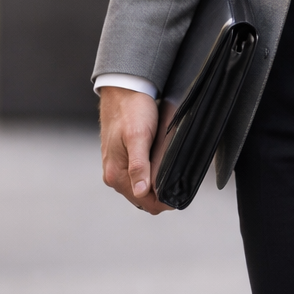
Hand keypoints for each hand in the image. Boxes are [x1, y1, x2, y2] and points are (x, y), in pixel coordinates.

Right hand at [99, 87, 171, 214]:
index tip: (180, 193)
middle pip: (143, 198)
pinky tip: (160, 166)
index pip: (145, 203)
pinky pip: (138, 176)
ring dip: (156, 185)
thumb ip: (138, 166)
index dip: (164, 202)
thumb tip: (141, 192)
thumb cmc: (131, 110)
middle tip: (180, 181)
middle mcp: (113, 175)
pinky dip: (150, 175)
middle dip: (161, 194)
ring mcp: (117, 167)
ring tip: (172, 173)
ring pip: (141, 187)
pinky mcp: (122, 159)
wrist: (123, 91)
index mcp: (115, 174)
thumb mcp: (138, 137)